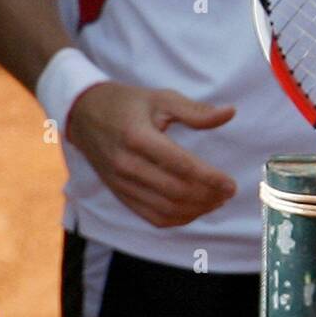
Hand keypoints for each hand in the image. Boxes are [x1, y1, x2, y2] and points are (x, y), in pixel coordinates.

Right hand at [67, 82, 237, 227]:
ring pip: (164, 209)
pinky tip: (195, 210)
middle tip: (228, 192)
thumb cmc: (127, 103)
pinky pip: (150, 216)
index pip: (181, 166)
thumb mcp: (161, 98)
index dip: (210, 178)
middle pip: (175, 191)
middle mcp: (127, 165)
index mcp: (139, 138)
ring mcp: (121, 183)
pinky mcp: (119, 194)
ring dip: (195, 210)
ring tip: (217, 201)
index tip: (231, 184)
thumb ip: (195, 111)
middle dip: (207, 196)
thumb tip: (229, 113)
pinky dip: (176, 218)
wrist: (84, 115)